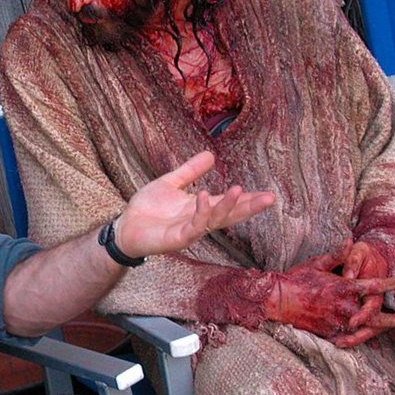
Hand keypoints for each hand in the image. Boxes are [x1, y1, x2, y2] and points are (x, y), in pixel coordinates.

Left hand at [115, 151, 276, 257]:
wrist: (125, 227)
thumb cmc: (147, 208)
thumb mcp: (171, 183)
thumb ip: (190, 171)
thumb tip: (211, 155)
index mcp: (200, 208)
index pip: (228, 203)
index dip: (247, 199)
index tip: (268, 194)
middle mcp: (199, 220)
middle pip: (229, 214)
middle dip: (249, 207)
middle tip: (270, 198)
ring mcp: (190, 231)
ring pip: (215, 220)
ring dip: (228, 207)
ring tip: (239, 190)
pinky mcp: (177, 239)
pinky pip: (193, 226)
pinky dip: (201, 213)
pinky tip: (204, 197)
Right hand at [265, 250, 394, 347]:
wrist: (277, 300)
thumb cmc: (296, 280)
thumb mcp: (317, 263)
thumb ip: (337, 254)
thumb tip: (350, 240)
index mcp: (342, 287)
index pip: (372, 286)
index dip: (387, 284)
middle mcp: (343, 306)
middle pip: (373, 315)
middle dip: (389, 318)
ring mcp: (335, 321)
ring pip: (363, 329)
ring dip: (377, 329)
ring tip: (386, 328)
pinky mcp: (327, 332)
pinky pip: (347, 338)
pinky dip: (357, 338)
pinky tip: (364, 337)